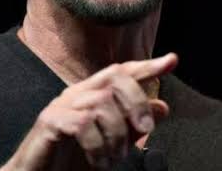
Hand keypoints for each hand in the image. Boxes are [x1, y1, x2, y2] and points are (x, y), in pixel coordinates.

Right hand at [0, 53, 177, 170]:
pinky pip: (83, 123)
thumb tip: (162, 107)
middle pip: (115, 77)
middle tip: (146, 129)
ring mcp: (62, 104)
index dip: (148, 65)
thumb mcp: (114, 141)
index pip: (123, 71)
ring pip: (102, 102)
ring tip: (117, 157)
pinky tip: (100, 160)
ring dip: (118, 133)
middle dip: (137, 102)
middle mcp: (78, 92)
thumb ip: (135, 123)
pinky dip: (98, 144)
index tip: (172, 60)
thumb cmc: (75, 158)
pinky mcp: (49, 121)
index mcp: (94, 93)